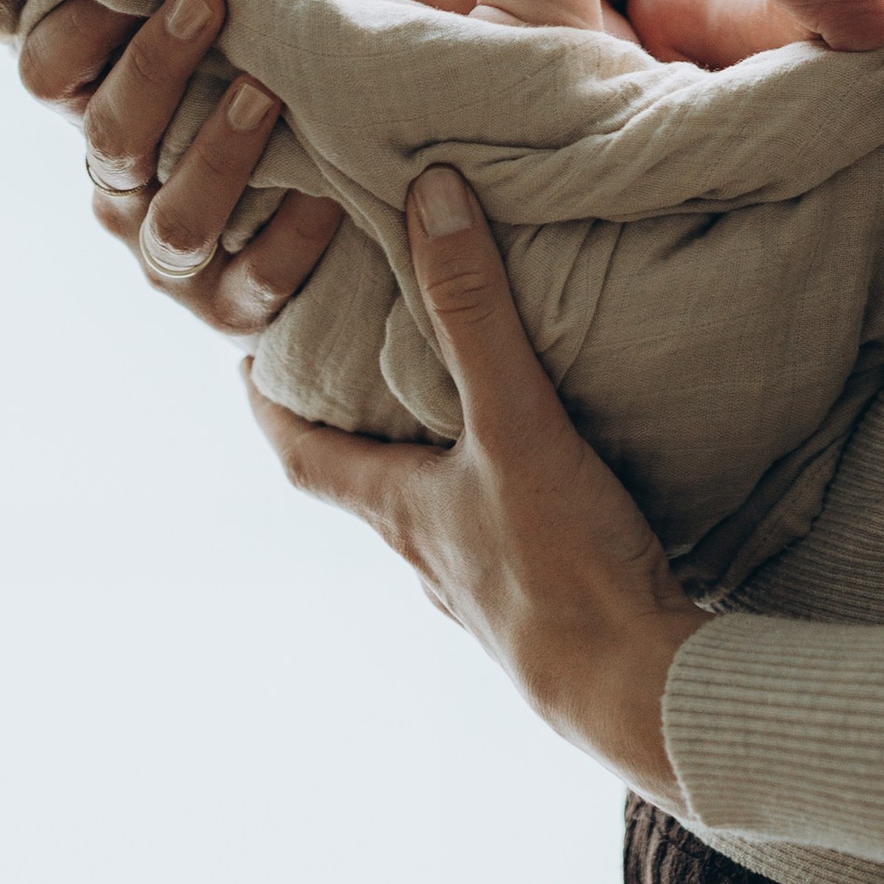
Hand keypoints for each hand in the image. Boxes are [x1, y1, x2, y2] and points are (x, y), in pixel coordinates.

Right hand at [17, 0, 344, 332]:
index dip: (81, 16)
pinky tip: (330, 189)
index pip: (47, 69)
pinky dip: (293, 235)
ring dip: (218, 155)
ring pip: (174, 222)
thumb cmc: (279, 55)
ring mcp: (173, 256)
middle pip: (109, 140)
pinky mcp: (235, 308)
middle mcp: (122, 187)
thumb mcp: (236, 8)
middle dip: (155, 65)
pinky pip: (255, 281)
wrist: (344, 166)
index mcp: (101, 105)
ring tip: (264, 92)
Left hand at [247, 165, 707, 789]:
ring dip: (430, 449)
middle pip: (364, 477)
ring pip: (435, 503)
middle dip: (354, 413)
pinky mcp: (541, 595)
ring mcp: (482, 582)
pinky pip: (499, 525)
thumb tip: (430, 195)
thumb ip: (475, 313)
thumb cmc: (560, 566)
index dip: (268, 406)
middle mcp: (428, 550)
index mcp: (400, 511)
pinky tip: (539, 462)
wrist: (638, 688)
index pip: (302, 456)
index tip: (245, 356)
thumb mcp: (515, 422)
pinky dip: (497, 483)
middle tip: (354, 343)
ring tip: (451, 387)